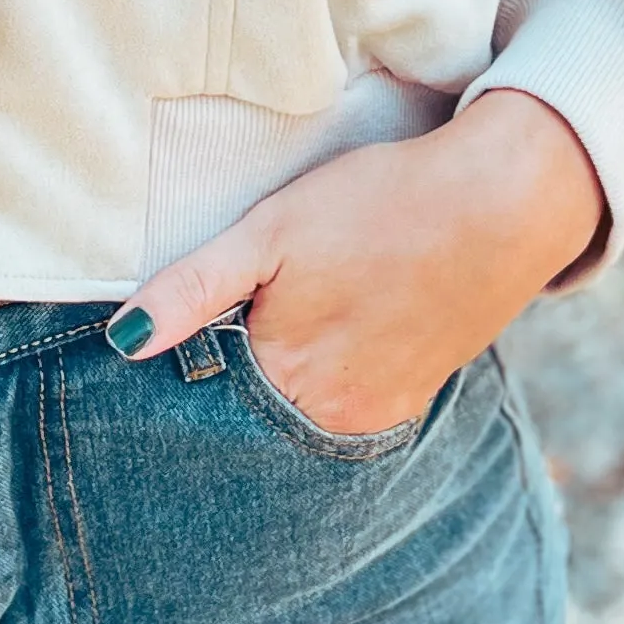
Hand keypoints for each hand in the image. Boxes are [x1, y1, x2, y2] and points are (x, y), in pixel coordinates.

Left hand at [104, 91, 606, 436]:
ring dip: (276, 392)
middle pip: (252, 421)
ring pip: (299, 418)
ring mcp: (378, 414)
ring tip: (279, 333)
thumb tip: (123, 341)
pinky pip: (346, 410)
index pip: (205, 408)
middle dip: (226, 396)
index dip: (181, 382)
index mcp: (288, 377)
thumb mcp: (271, 230)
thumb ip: (194, 288)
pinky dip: (322, 387)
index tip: (168, 357)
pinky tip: (324, 342)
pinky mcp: (412, 399)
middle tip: (223, 337)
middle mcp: (334, 416)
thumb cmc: (379, 205)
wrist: (500, 203)